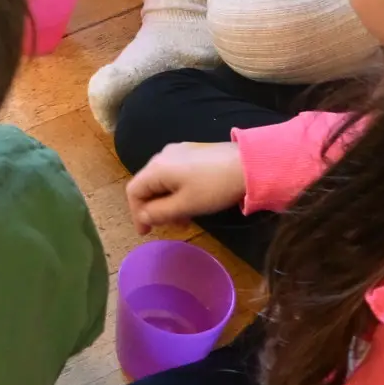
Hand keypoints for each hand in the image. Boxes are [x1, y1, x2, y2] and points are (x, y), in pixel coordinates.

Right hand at [125, 141, 244, 229]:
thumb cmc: (214, 188)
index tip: (147, 232)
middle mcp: (162, 156)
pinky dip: (177, 191)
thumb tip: (143, 217)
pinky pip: (175, 174)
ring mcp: (178, 152)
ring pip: (162, 181)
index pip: (133, 191)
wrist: (249, 164)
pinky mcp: (193, 152)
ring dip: (168, 202)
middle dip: (155, 209)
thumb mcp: (185, 206)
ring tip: (186, 219)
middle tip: (171, 227)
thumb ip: (159, 213)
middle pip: (147, 185)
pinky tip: (193, 202)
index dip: (136, 214)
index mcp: (157, 168)